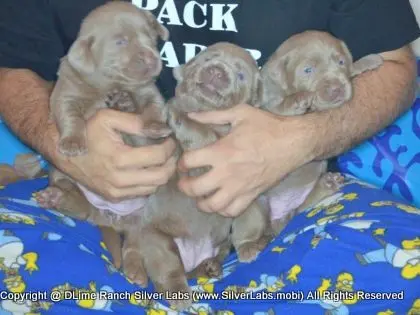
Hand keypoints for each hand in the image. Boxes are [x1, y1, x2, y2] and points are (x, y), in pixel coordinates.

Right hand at [51, 109, 175, 200]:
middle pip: (161, 177)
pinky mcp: (114, 198)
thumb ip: (136, 122)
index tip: (170, 139)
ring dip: (163, 173)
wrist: (63, 152)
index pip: (158, 156)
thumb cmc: (87, 132)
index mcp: (119, 159)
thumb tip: (162, 129)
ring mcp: (116, 192)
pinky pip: (142, 193)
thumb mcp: (108, 118)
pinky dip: (150, 182)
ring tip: (163, 159)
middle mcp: (119, 180)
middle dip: (172, 162)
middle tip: (171, 151)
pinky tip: (149, 169)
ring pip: (154, 187)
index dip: (170, 147)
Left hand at [177, 104, 313, 216]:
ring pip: (212, 206)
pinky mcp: (252, 195)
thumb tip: (190, 115)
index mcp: (221, 151)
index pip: (189, 162)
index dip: (181, 162)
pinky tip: (220, 201)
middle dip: (184, 186)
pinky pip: (233, 211)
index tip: (183, 162)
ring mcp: (240, 187)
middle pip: (195, 189)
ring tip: (199, 195)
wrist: (294, 142)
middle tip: (184, 181)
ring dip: (201, 202)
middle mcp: (227, 173)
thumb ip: (212, 115)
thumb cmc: (267, 126)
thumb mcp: (239, 113)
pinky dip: (223, 210)